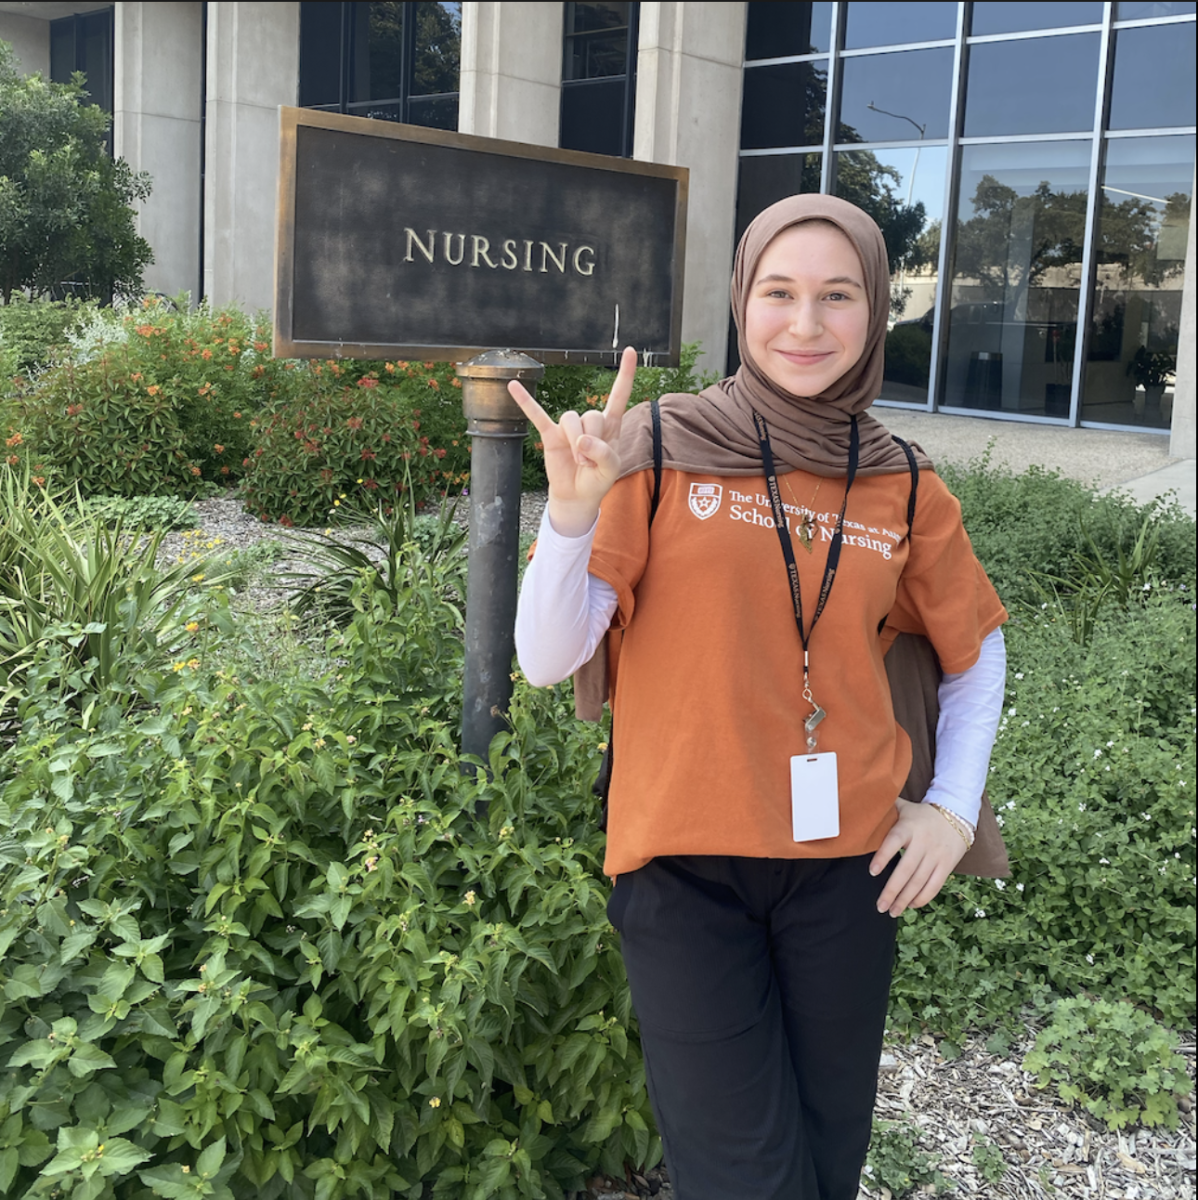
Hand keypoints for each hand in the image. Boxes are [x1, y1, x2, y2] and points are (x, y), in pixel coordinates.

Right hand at [508, 346, 637, 536]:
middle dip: (592, 439)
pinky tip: (513, 386)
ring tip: (579, 460)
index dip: (625, 374)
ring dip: (575, 441)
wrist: (577, 496)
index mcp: (610, 425)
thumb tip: (581, 441)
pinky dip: (526, 401)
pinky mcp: (550, 435)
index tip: (631, 351)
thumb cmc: (597, 480)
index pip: (619, 395)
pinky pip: (537, 415)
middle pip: (591, 414)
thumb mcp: (611, 470)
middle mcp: (589, 421)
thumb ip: (604, 453)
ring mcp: (568, 427)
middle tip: (590, 462)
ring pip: (571, 418)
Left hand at [869, 799, 968, 917]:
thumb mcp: (903, 807)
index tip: (872, 872)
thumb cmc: (921, 814)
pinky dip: (923, 898)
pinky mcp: (947, 865)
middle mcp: (923, 842)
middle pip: (907, 870)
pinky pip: (935, 885)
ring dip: (905, 899)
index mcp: (908, 827)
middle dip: (892, 890)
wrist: (956, 814)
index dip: (883, 856)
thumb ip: (884, 809)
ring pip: (920, 881)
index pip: (894, 841)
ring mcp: (936, 855)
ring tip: (892, 911)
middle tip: (880, 905)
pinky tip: (911, 905)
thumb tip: (859, 808)